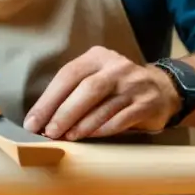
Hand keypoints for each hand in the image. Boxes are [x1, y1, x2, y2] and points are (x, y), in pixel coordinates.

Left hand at [23, 46, 181, 140]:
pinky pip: (120, 119)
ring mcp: (134, 84)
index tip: (33, 121)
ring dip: (81, 125)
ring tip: (65, 138)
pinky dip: (102, 130)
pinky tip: (89, 138)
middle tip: (48, 132)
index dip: (49, 100)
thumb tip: (42, 119)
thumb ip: (73, 92)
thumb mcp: (96, 77)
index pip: (69, 74)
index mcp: (98, 56)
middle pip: (86, 89)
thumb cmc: (117, 88)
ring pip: (103, 106)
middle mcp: (117, 66)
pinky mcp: (146, 103)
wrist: (162, 90)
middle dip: (63, 113)